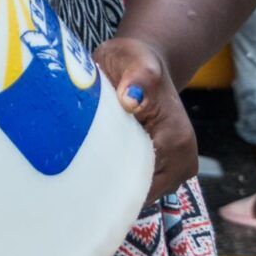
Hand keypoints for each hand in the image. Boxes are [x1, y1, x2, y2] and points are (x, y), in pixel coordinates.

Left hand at [95, 36, 193, 201]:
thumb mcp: (135, 61)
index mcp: (176, 140)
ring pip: (139, 193)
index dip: (112, 188)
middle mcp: (182, 159)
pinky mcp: (162, 165)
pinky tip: (91, 173)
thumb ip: (137, 77)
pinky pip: (137, 185)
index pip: (145, 184)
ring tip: (80, 179)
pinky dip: (115, 182)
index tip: (81, 185)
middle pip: (142, 194)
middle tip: (73, 185)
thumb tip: (132, 100)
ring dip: (111, 188)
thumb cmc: (135, 62)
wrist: (144, 62)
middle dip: (110, 192)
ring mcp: (174, 166)